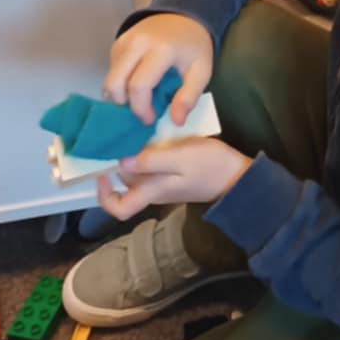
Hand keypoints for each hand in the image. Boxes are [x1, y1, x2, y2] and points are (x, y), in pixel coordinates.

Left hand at [96, 136, 251, 220]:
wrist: (238, 176)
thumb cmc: (209, 166)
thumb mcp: (181, 158)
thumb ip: (151, 161)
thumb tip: (121, 163)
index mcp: (152, 190)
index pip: (119, 208)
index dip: (104, 196)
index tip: (101, 173)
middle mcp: (154, 190)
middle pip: (125, 184)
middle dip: (117, 163)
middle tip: (116, 138)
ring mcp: (164, 183)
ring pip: (138, 173)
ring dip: (132, 155)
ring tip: (133, 131)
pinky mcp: (174, 174)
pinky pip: (152, 166)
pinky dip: (147, 152)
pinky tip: (152, 133)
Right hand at [104, 13, 214, 126]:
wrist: (184, 15)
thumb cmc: (193, 46)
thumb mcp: (201, 71)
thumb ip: (189, 97)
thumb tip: (176, 122)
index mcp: (161, 49)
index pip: (139, 86)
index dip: (141, 109)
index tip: (151, 119)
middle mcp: (138, 43)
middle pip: (114, 84)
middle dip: (123, 105)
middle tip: (141, 111)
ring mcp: (124, 41)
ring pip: (110, 78)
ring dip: (120, 95)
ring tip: (140, 98)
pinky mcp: (117, 42)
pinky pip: (111, 70)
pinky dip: (119, 83)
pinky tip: (135, 83)